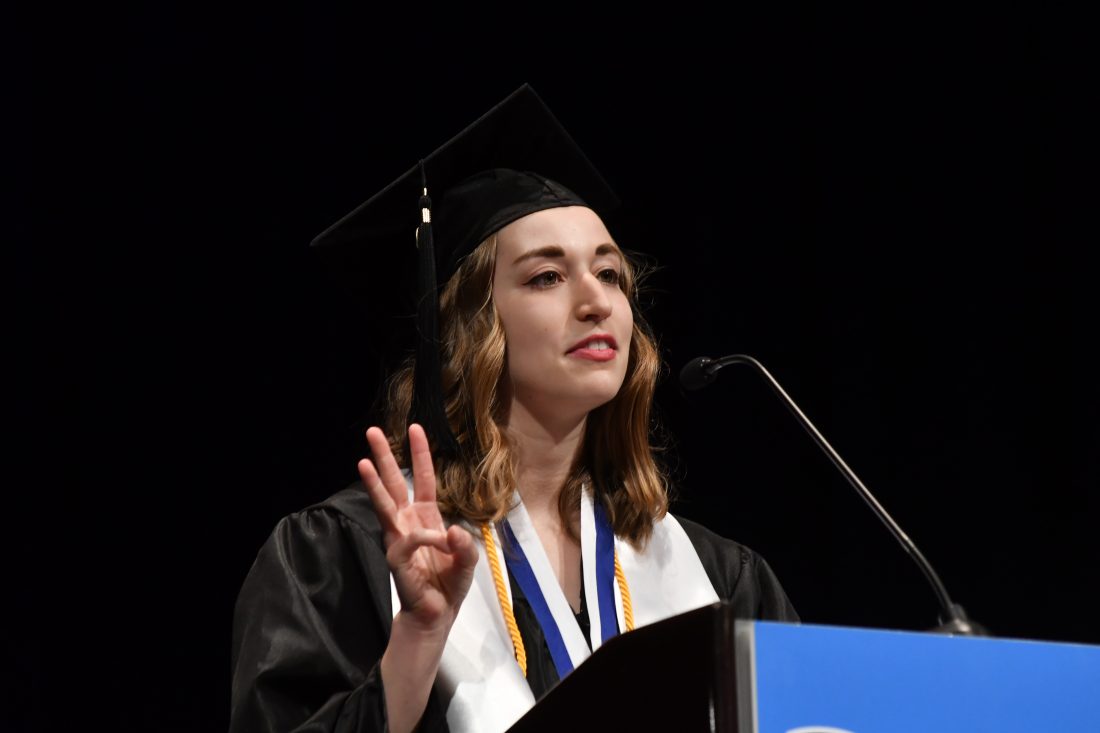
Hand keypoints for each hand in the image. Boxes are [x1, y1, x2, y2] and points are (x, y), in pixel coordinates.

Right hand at [359, 424, 478, 637]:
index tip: (415, 428)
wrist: (437, 615)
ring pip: (385, 504)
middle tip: (372, 431)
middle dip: (385, 457)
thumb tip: (452, 531)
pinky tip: (440, 541)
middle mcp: (408, 522)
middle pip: (394, 483)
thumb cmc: (449, 584)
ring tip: (363, 461)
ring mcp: (400, 538)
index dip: (420, 454)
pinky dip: (428, 538)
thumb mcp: (467, 560)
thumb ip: (465, 545)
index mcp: (426, 516)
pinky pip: (411, 539)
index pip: (421, 478)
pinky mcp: (397, 556)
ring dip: (375, 483)